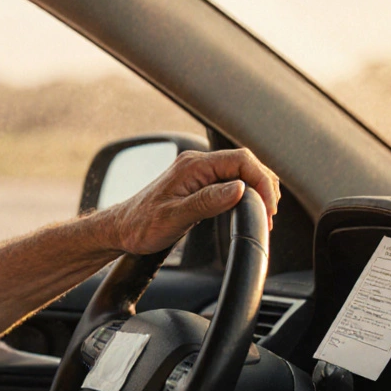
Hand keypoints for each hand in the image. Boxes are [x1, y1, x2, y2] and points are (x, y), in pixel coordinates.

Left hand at [97, 148, 280, 254]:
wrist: (120, 229)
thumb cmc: (141, 225)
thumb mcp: (175, 217)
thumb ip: (208, 201)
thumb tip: (239, 189)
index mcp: (193, 166)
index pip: (242, 161)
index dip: (261, 181)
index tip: (268, 208)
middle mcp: (197, 164)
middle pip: (245, 163)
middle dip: (264, 185)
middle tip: (269, 215)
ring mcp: (198, 173)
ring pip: (240, 172)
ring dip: (257, 189)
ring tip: (264, 214)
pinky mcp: (198, 184)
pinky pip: (230, 181)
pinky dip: (245, 193)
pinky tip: (249, 209)